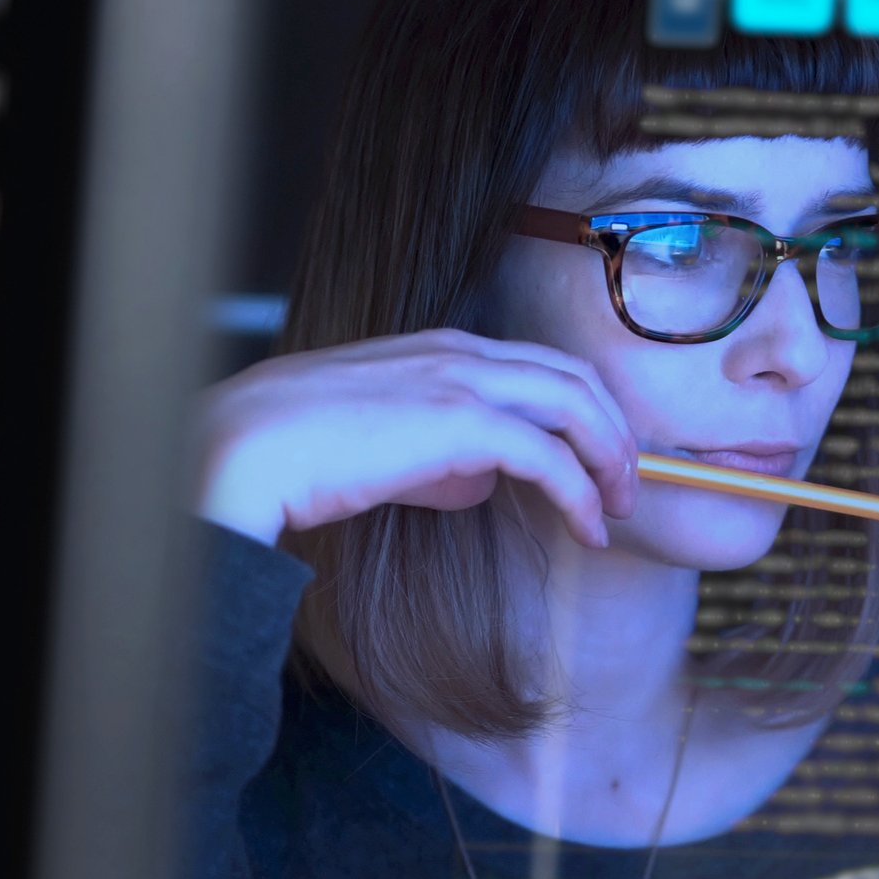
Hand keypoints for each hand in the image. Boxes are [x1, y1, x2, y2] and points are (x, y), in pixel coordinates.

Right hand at [196, 328, 639, 548]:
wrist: (251, 447)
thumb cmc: (301, 451)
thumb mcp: (384, 446)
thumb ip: (439, 457)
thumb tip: (481, 483)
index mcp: (442, 348)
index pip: (542, 367)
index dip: (584, 413)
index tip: (599, 462)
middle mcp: (461, 352)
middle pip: (575, 378)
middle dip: (614, 433)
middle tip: (627, 487)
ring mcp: (463, 381)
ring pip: (576, 406)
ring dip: (610, 460)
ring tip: (618, 510)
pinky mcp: (462, 423)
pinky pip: (550, 456)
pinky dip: (580, 493)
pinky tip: (588, 530)